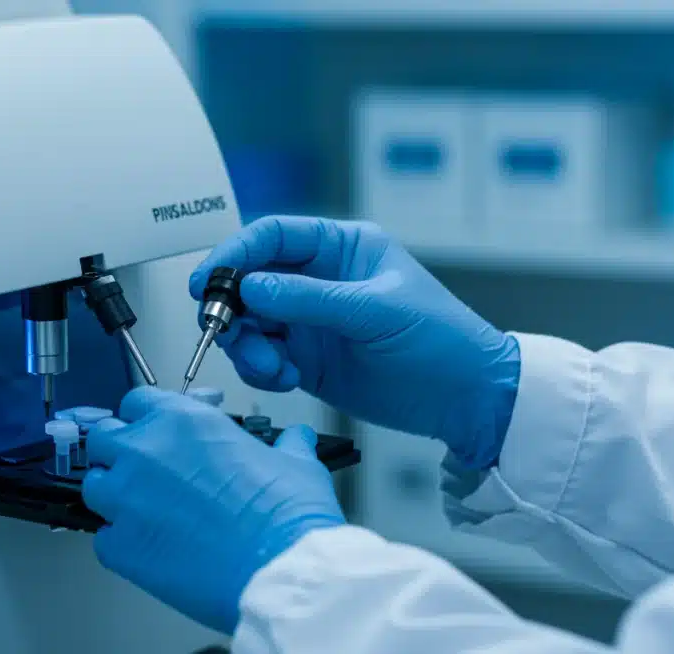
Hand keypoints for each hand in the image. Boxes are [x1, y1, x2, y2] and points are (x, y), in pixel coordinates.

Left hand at [82, 387, 344, 633]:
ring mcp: (125, 499)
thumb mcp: (295, 464)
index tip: (154, 432)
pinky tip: (149, 549)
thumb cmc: (287, 515)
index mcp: (183, 421)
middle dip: (119, 453)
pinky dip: (120, 543)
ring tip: (144, 513)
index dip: (145, 418)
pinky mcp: (119, 546)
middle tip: (145, 472)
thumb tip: (296, 438)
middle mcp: (145, 451)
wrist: (278, 570)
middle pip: (104, 438)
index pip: (137, 402)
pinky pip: (102, 538)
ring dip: (113, 495)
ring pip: (94, 485)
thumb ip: (287, 445)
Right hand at [190, 215, 519, 467]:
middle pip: (249, 280)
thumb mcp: (377, 311)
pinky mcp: (305, 360)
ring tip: (270, 365)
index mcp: (341, 248)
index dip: (235, 253)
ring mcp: (309, 321)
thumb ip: (311, 299)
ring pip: (249, 322)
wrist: (465, 400)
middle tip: (225, 330)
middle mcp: (318, 280)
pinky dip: (261, 369)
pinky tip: (285, 379)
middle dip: (231, 306)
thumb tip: (251, 288)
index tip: (207, 280)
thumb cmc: (442, 341)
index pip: (273, 236)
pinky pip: (261, 357)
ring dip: (246, 344)